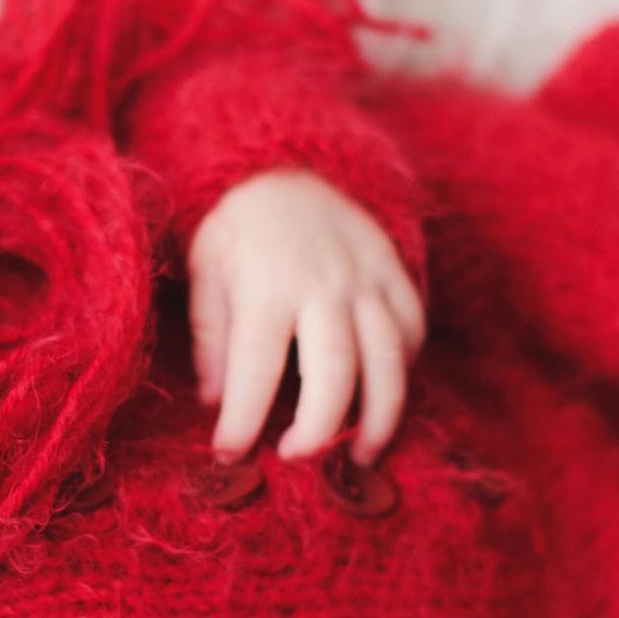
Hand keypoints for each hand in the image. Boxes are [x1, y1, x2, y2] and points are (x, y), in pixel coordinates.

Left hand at [186, 170, 426, 463]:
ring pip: (388, 358)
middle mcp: (321, 284)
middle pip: (334, 372)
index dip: (242, 421)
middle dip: (319, 428)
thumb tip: (215, 400)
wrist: (281, 159)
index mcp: (264, 286)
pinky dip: (404, 366)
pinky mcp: (393, 270)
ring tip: (363, 454)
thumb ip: (211, 336)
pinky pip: (412, 326)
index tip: (229, 455)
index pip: (255, 370)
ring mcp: (365, 276)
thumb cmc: (234, 226)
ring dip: (381, 416)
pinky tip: (384, 391)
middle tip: (298, 458)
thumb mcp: (205, 270)